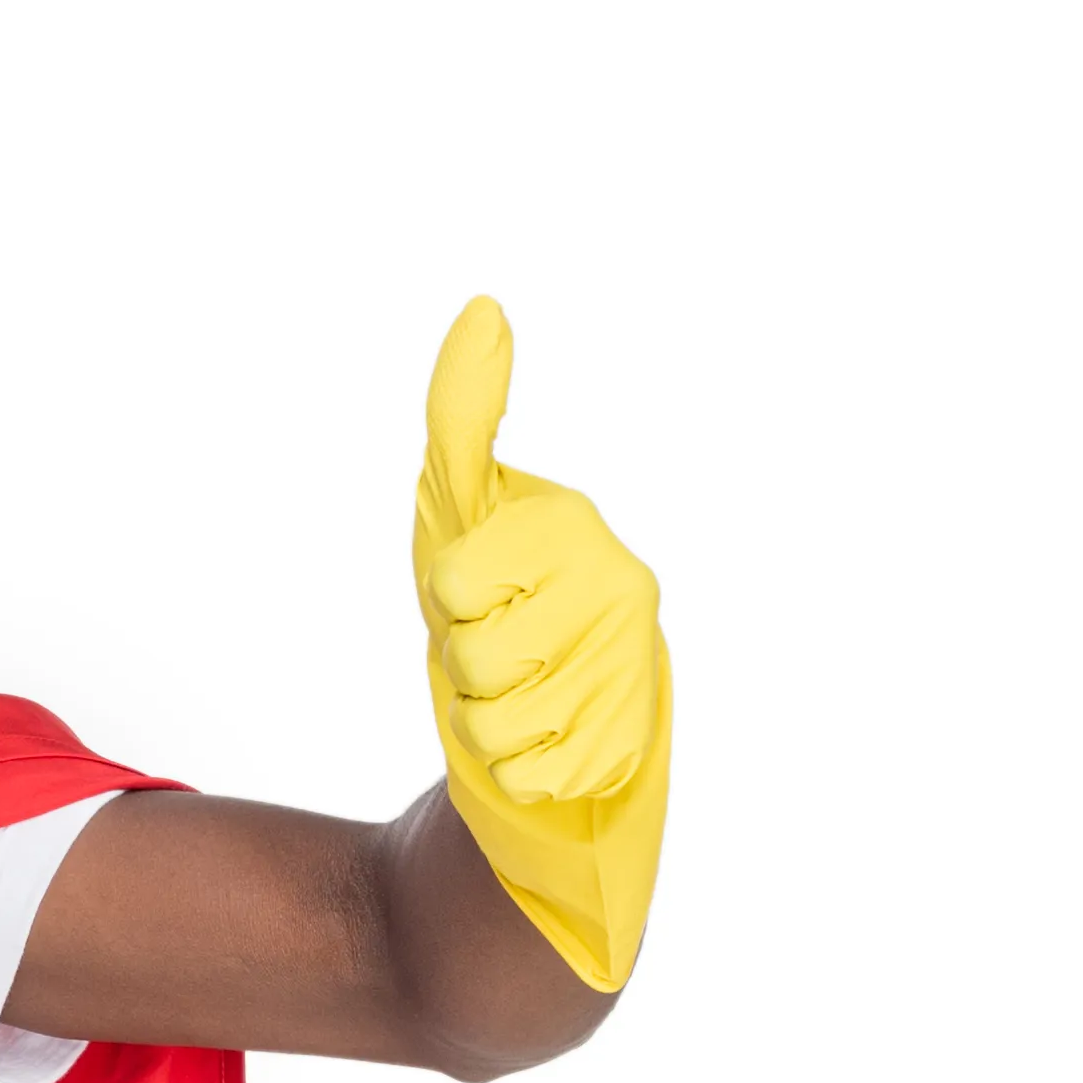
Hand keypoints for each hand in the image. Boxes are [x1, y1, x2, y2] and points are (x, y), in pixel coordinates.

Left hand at [412, 295, 666, 993]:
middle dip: (464, 671)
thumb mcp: (462, 507)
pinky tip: (546, 748)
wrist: (551, 723)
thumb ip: (465, 412)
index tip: (477, 595)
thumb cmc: (498, 608)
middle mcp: (620, 589)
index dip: (448, 600)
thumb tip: (482, 307)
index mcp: (572, 529)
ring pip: (497, 725)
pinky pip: (532, 775)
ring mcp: (631, 669)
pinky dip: (519, 774)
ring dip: (487, 727)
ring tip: (519, 703)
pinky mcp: (634, 744)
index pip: (454, 580)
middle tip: (496, 661)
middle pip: (471, 657)